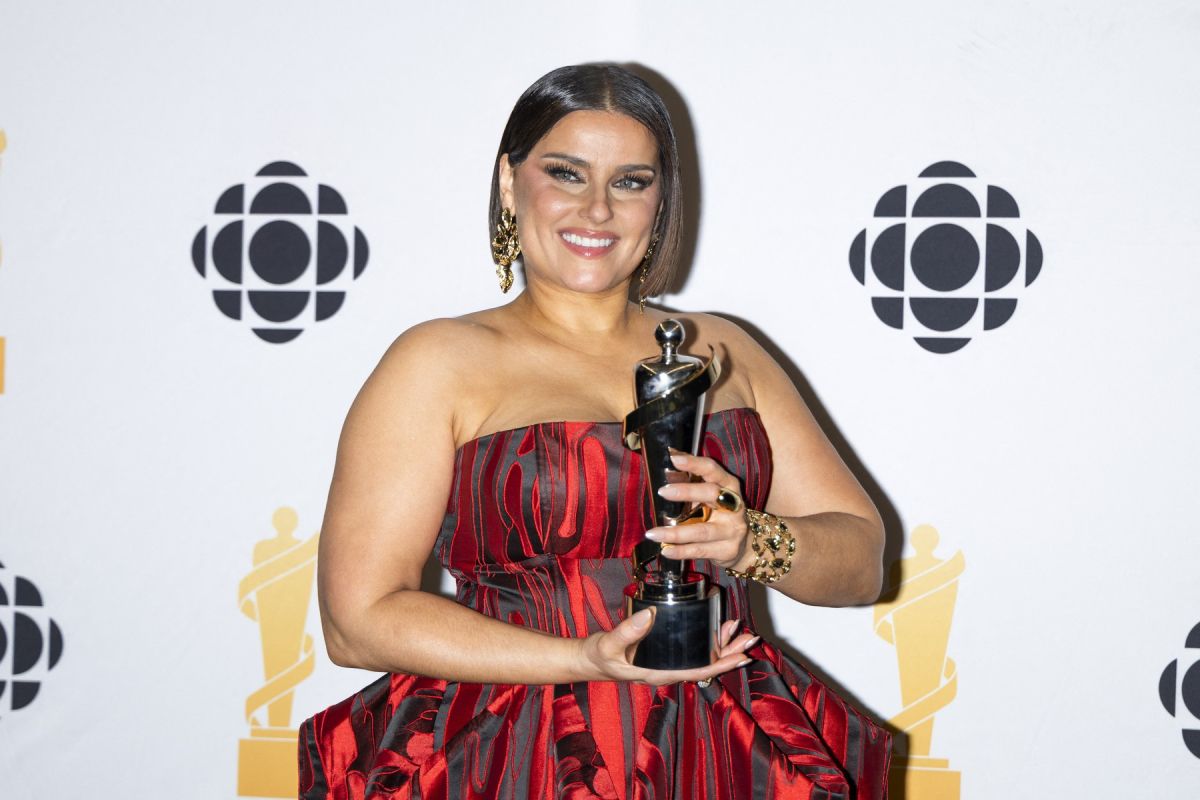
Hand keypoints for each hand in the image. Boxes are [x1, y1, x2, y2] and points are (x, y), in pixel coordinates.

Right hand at [577, 608, 758, 685]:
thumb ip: (627, 631)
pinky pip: (692, 649)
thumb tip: (648, 615)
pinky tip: (716, 628)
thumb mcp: (609, 644)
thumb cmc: (599, 655)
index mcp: (660, 672)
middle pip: (706, 664)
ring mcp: (668, 663)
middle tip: (750, 638)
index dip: (721, 664)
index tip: (740, 656)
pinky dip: (707, 639)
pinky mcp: (666, 654)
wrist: (589, 660)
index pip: (698, 671)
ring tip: (739, 630)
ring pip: (701, 656)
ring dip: (721, 645)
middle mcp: (669, 670)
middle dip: (729, 652)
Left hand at [644, 452, 753, 570]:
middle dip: (686, 491)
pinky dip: (680, 551)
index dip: (694, 463)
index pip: (713, 470)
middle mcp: (734, 506)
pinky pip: (700, 550)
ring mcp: (733, 529)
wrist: (744, 547)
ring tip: (652, 533)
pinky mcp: (728, 550)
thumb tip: (665, 473)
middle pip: (711, 494)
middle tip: (662, 491)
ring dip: (675, 532)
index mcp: (729, 486)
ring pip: (702, 530)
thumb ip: (693, 487)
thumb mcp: (710, 498)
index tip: (674, 459)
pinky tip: (665, 550)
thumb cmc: (719, 516)